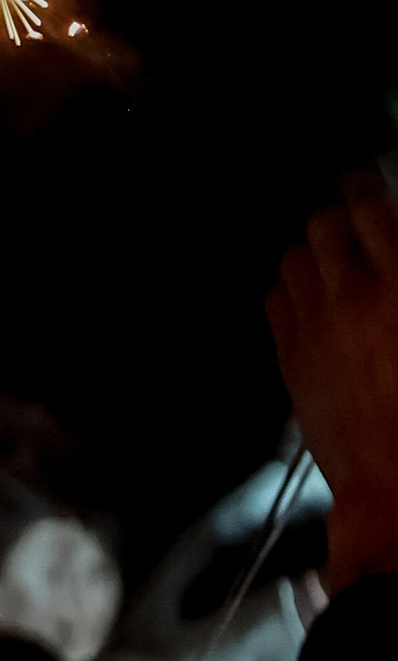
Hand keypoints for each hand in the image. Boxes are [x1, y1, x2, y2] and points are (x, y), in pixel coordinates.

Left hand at [268, 179, 397, 584]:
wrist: (394, 482)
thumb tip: (391, 246)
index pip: (370, 206)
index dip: (364, 184)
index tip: (364, 178)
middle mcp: (351, 299)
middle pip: (324, 224)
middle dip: (336, 214)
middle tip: (347, 214)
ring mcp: (314, 330)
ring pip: (293, 259)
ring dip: (311, 250)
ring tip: (328, 256)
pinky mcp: (290, 360)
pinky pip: (276, 300)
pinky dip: (289, 288)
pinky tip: (307, 294)